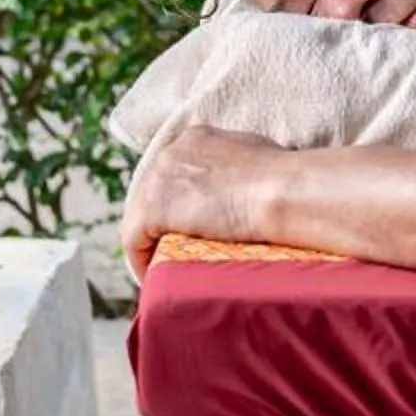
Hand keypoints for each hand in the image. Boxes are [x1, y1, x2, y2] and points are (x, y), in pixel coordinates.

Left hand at [120, 123, 277, 282]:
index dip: (179, 201)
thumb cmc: (282, 178)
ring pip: (140, 216)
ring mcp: (157, 179)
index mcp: (195, 139)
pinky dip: (142, 260)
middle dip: (163, 221)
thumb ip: (236, 165)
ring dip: (152, 242)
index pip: (174, 173)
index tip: (188, 222)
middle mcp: (171, 152)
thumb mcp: (256, 156)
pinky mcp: (151, 209)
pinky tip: (155, 277)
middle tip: (176, 247)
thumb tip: (241, 183)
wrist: (279, 191)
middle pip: (152, 193)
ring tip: (166, 266)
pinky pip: (134, 241)